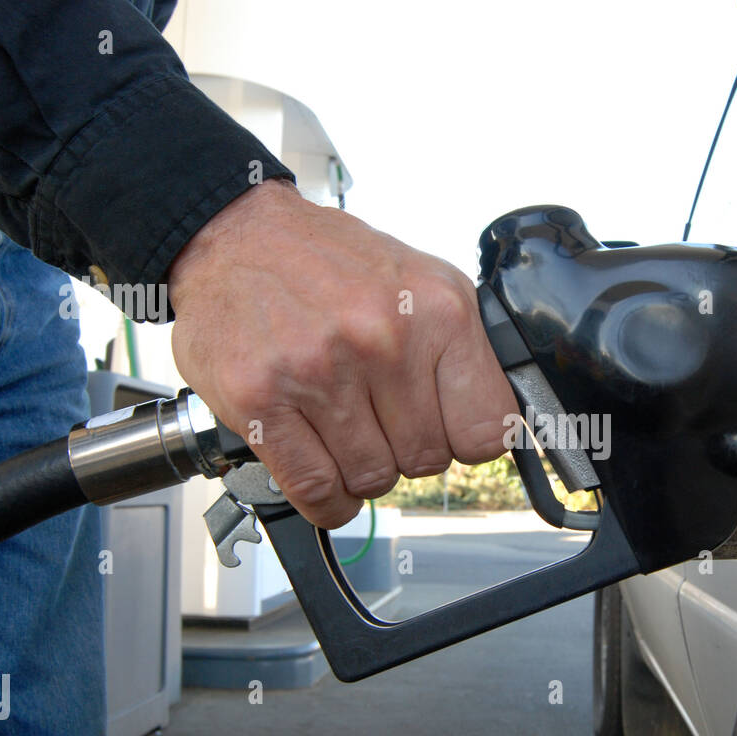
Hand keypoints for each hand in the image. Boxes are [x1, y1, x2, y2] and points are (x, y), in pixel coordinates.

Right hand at [167, 179, 516, 527]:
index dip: (466, 439)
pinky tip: (323, 468)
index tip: (449, 430)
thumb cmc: (331, 264)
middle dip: (406, 449)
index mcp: (437, 310)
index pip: (488, 430)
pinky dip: (326, 497)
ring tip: (344, 426)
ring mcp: (319, 372)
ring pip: (373, 480)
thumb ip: (464, 352)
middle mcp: (382, 339)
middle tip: (380, 416)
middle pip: (426, 461)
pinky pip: (316, 490)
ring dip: (361, 469)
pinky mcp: (260, 401)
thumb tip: (499, 424)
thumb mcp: (425, 283)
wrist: (237, 236)